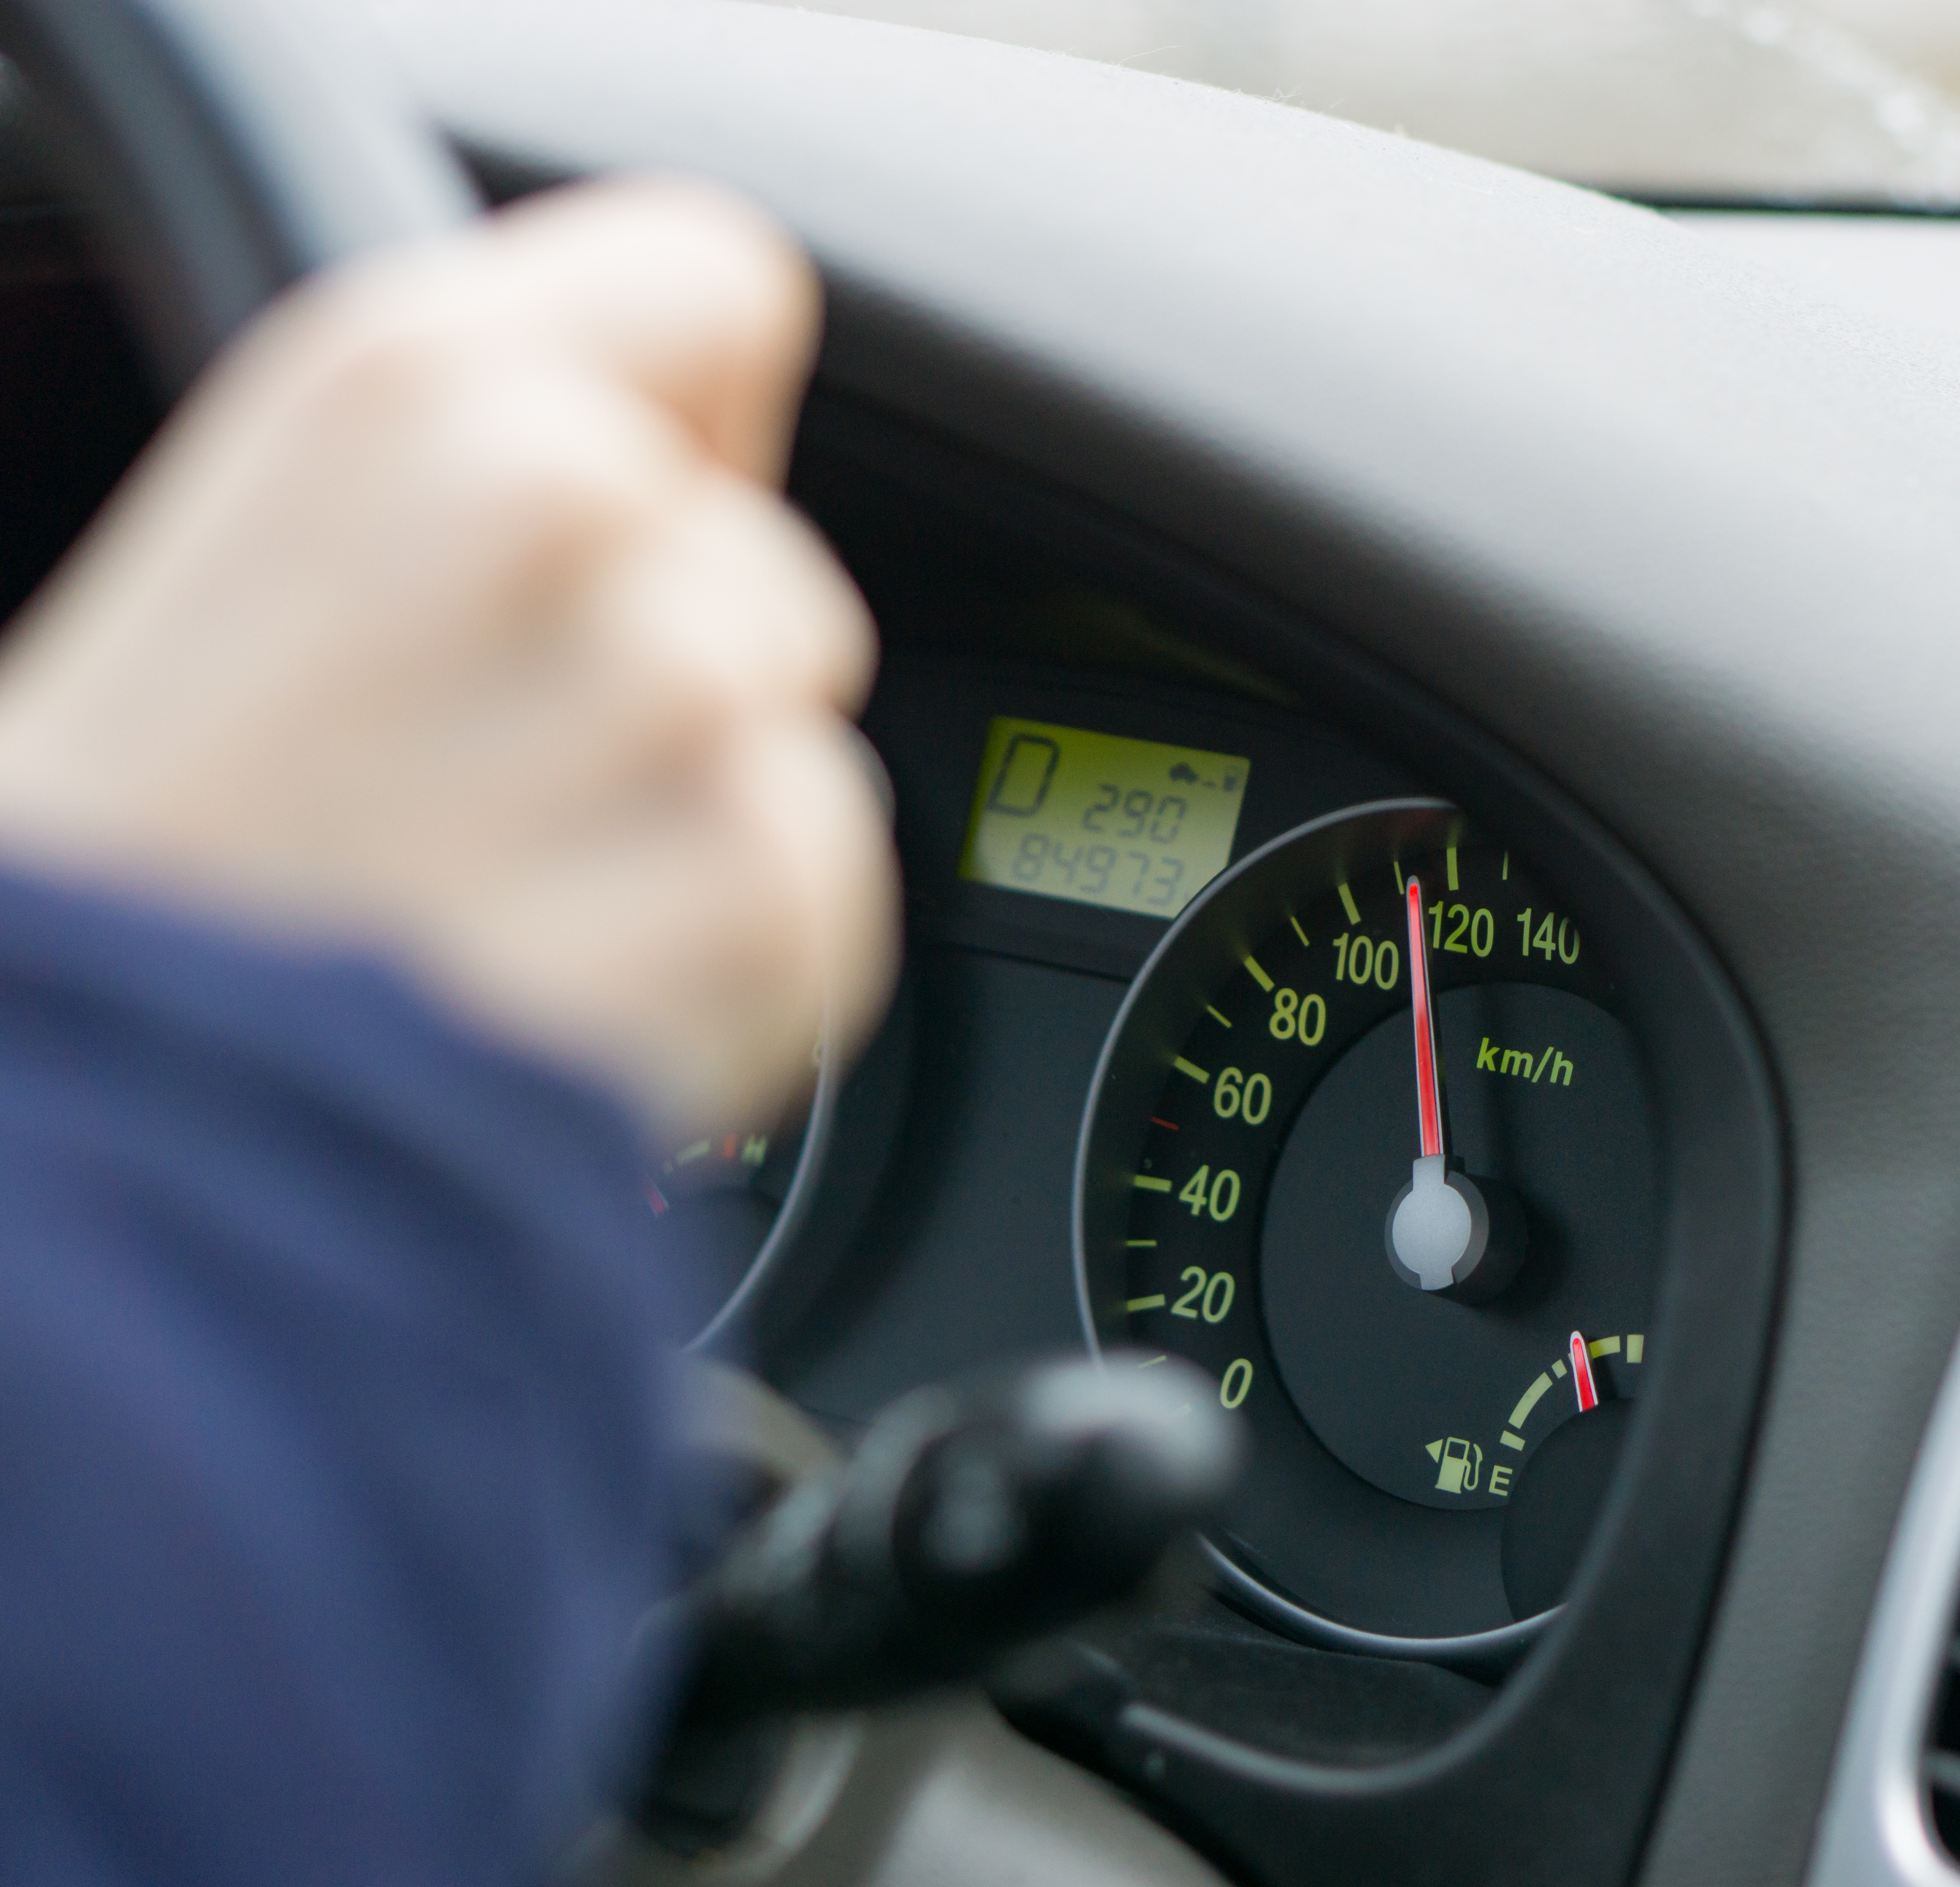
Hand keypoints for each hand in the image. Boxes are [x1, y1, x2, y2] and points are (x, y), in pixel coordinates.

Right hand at [0, 178, 895, 1137]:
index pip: (716, 285)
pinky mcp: (763, 884)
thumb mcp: (233, 577)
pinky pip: (828, 884)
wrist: (98, 1168)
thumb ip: (441, 480)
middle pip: (763, 559)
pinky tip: (577, 1005)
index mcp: (404, 382)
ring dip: (696, 832)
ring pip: (792, 728)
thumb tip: (623, 469)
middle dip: (676, 678)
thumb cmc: (126, 893)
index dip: (696, 411)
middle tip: (496, 794)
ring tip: (516, 914)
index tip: (652, 495)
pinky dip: (741, 967)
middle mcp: (559, 504)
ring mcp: (673, 696)